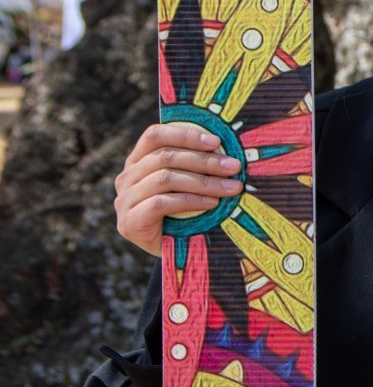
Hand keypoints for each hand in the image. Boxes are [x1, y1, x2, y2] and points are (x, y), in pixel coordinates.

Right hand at [114, 122, 240, 254]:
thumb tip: (226, 147)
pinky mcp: (129, 222)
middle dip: (204, 161)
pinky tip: (212, 203)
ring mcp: (124, 200)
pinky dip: (190, 201)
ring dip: (203, 182)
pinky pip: (160, 203)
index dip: (185, 134)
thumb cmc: (186, 213)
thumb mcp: (189, 184)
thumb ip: (196, 164)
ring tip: (231, 188)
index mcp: (138, 161)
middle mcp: (126, 178)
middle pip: (164, 157)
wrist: (174, 252)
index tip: (216, 141)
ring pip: (165, 179)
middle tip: (234, 167)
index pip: (154, 136)